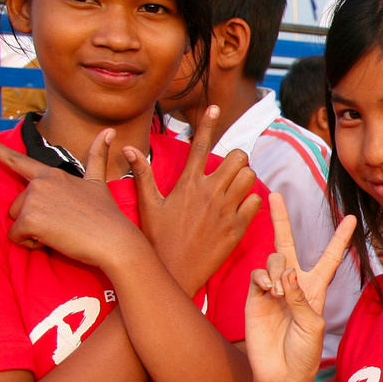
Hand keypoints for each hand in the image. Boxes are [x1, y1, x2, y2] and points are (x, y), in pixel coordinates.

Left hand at [0, 130, 146, 271]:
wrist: (115, 240)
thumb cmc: (107, 216)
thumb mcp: (99, 183)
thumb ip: (97, 156)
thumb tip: (110, 130)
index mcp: (52, 174)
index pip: (18, 160)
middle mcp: (39, 183)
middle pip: (17, 205)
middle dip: (34, 219)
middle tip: (63, 224)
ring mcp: (34, 200)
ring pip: (16, 221)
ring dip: (33, 232)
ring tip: (61, 232)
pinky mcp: (30, 219)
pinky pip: (17, 237)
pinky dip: (32, 244)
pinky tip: (55, 240)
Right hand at [129, 106, 264, 293]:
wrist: (172, 274)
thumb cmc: (156, 240)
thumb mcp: (147, 206)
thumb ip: (142, 175)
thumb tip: (127, 148)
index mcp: (187, 184)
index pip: (201, 145)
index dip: (209, 123)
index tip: (216, 107)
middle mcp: (209, 193)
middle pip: (238, 157)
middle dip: (237, 158)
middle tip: (229, 168)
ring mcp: (225, 211)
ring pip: (250, 177)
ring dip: (245, 177)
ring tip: (235, 186)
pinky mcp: (237, 228)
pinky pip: (255, 202)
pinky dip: (251, 200)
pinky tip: (240, 205)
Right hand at [244, 195, 356, 381]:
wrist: (280, 373)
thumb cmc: (304, 352)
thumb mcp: (313, 325)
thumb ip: (301, 297)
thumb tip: (285, 272)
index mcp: (315, 288)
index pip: (329, 257)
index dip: (339, 238)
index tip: (351, 218)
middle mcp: (293, 283)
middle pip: (287, 243)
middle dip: (280, 219)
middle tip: (275, 195)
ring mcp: (272, 288)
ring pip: (273, 258)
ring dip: (278, 269)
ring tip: (279, 293)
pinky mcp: (254, 296)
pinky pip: (258, 274)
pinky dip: (265, 278)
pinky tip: (270, 292)